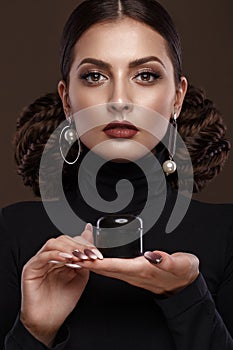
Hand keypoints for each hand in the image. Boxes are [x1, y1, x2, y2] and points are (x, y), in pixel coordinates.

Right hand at [20, 224, 101, 345]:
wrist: (49, 320)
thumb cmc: (63, 300)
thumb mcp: (81, 276)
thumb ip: (85, 259)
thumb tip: (92, 243)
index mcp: (62, 256)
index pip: (72, 240)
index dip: (85, 244)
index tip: (96, 251)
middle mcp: (50, 256)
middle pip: (63, 239)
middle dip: (78, 246)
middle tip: (89, 254)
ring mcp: (40, 261)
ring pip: (53, 244)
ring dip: (68, 248)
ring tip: (79, 257)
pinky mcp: (31, 268)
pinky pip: (42, 256)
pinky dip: (55, 254)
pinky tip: (66, 259)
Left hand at [77, 250, 198, 295]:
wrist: (186, 285)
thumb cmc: (182, 272)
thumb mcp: (180, 264)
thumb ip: (166, 260)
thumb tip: (151, 254)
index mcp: (142, 270)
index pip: (115, 265)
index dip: (97, 262)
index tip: (81, 258)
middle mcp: (134, 274)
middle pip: (105, 269)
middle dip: (86, 264)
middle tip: (70, 256)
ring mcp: (132, 275)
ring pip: (106, 271)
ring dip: (90, 265)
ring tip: (75, 257)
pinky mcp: (133, 273)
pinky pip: (111, 270)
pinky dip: (99, 264)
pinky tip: (93, 259)